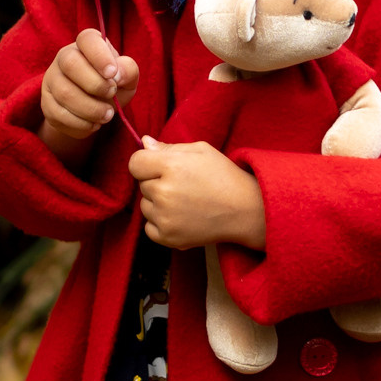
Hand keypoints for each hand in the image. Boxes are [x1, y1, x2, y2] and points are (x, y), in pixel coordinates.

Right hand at [40, 29, 140, 158]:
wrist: (95, 110)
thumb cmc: (113, 85)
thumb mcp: (127, 77)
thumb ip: (128, 70)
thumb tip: (118, 74)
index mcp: (87, 44)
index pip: (87, 39)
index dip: (100, 55)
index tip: (113, 74)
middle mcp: (64, 56)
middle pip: (70, 64)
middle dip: (95, 84)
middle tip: (111, 94)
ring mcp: (52, 79)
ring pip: (64, 92)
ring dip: (90, 108)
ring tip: (107, 115)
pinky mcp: (46, 102)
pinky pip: (58, 114)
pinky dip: (80, 123)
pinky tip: (93, 123)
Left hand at [128, 138, 265, 252]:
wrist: (245, 210)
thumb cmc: (224, 176)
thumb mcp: (201, 151)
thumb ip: (169, 147)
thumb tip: (144, 142)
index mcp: (171, 166)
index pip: (135, 162)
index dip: (146, 162)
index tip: (159, 166)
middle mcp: (164, 192)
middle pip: (142, 185)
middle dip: (156, 182)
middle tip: (183, 185)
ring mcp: (164, 218)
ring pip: (145, 206)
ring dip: (157, 204)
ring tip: (184, 202)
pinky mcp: (167, 237)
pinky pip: (148, 227)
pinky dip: (160, 223)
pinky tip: (181, 217)